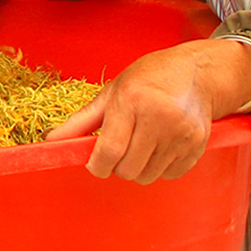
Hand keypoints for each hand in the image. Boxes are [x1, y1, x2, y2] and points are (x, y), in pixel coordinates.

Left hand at [46, 38, 250, 182]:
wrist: (198, 73)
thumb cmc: (150, 79)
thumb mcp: (112, 92)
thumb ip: (81, 121)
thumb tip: (51, 141)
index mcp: (132, 101)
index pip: (109, 151)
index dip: (97, 166)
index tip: (95, 163)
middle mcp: (159, 118)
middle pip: (127, 170)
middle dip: (117, 166)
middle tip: (120, 147)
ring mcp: (181, 134)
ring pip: (147, 176)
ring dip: (138, 168)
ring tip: (142, 143)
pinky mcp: (197, 146)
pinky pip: (169, 175)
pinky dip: (160, 168)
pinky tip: (161, 146)